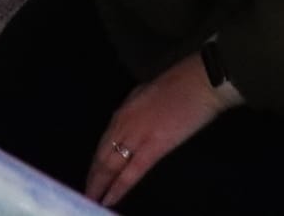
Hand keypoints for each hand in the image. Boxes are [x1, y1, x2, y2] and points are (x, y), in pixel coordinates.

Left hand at [86, 53, 230, 206]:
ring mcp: (136, 136)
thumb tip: (127, 128)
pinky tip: (109, 199)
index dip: (95, 163)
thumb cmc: (177, 86)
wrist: (198, 83)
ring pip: (111, 165)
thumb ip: (132, 114)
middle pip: (102, 156)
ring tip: (91, 200)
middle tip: (85, 194)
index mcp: (121, 113)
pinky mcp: (153, 147)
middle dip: (93, 177)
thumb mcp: (143, 96)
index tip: (90, 177)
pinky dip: (118, 187)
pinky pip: (132, 172)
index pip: (102, 144)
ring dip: (100, 185)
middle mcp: (122, 125)